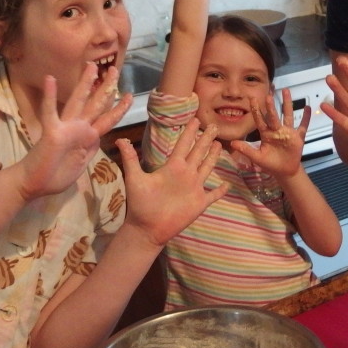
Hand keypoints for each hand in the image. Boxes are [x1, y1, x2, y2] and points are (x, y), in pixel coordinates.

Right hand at [17, 66, 129, 200]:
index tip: (129, 95)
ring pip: (78, 102)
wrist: (34, 184)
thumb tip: (97, 138)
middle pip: (96, 105)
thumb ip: (89, 149)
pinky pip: (50, 112)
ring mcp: (66, 128)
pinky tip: (50, 78)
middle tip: (116, 69)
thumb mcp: (81, 162)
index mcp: (88, 137)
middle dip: (107, 88)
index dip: (119, 108)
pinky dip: (50, 96)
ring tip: (92, 66)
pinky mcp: (52, 132)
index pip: (107, 119)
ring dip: (85, 84)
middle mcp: (79, 128)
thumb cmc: (55, 175)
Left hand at [117, 119, 228, 246]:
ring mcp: (194, 188)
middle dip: (206, 139)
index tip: (196, 119)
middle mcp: (185, 174)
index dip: (189, 132)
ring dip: (213, 157)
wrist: (147, 228)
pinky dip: (221, 190)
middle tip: (214, 126)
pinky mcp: (199, 203)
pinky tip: (228, 184)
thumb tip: (120, 139)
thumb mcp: (135, 178)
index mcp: (172, 167)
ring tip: (220, 144)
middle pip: (198, 152)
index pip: (183, 145)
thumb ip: (130, 159)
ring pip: (207, 168)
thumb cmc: (140, 204)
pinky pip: (213, 195)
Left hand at [230, 89, 304, 177]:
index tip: (252, 98)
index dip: (256, 110)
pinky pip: (303, 126)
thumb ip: (246, 150)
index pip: (260, 120)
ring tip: (286, 90)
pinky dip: (306, 118)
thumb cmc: (270, 163)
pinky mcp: (298, 137)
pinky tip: (308, 107)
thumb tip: (232, 143)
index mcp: (266, 134)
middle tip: (269, 94)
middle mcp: (276, 130)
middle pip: (274, 115)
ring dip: (287, 104)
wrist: (284, 171)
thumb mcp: (257, 157)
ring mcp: (288, 133)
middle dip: (271, 106)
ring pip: (288, 115)